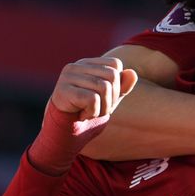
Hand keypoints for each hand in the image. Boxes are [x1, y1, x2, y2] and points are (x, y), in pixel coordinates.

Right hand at [28, 57, 137, 175]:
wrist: (66, 132)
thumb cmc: (89, 111)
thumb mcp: (111, 98)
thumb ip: (123, 86)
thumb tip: (132, 73)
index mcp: (88, 63)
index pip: (115, 64)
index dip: (118, 84)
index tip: (106, 98)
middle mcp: (76, 66)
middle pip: (112, 75)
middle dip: (112, 98)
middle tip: (100, 109)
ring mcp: (67, 77)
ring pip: (104, 87)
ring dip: (103, 108)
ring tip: (91, 113)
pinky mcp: (62, 91)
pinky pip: (92, 99)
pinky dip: (93, 112)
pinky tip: (82, 116)